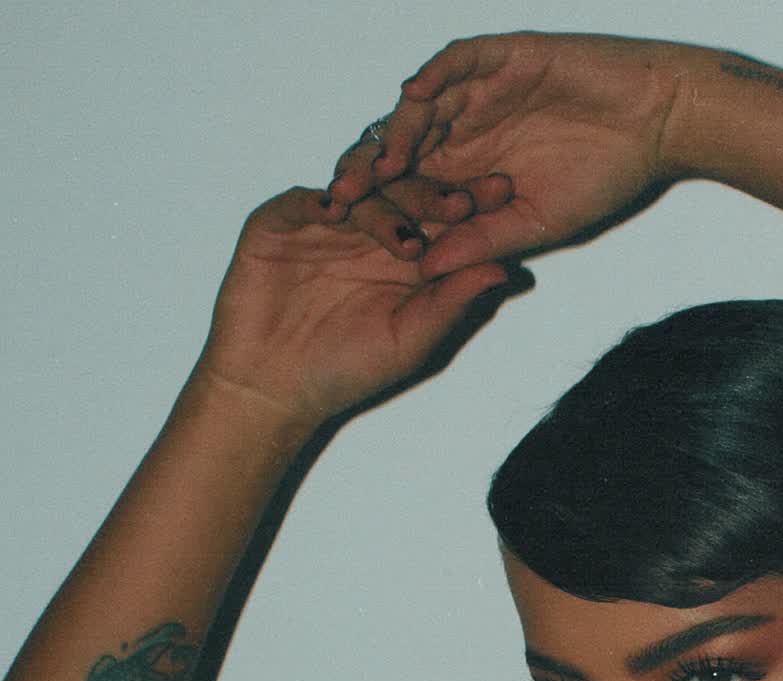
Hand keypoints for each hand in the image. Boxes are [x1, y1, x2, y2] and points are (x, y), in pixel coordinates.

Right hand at [195, 185, 514, 429]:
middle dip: (434, 196)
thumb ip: (452, 302)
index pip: (443, 217)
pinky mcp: (282, 219)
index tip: (502, 198)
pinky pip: (304, 200)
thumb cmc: (349, 370)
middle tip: (461, 202)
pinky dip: (321, 202)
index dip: (470, 206)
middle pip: (405, 193)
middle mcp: (370, 227)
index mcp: (409, 251)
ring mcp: (326, 220)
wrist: (276, 386)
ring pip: (360, 191)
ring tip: (405, 218)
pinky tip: (339, 209)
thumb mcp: (411, 340)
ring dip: (383, 200)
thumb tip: (505, 271)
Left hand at [329, 32, 693, 276]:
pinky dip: (435, 75)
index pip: (413, 187)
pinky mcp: (503, 56)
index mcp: (471, 170)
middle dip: (372, 171)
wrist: (655, 123)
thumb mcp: (535, 223)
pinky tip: (412, 95)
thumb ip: (480, 241)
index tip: (356, 236)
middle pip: (403, 144)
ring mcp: (482, 89)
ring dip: (395, 132)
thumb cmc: (605, 175)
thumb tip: (425, 270)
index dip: (384, 209)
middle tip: (344, 198)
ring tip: (377, 162)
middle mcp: (467, 127)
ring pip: (421, 105)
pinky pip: (458, 60)